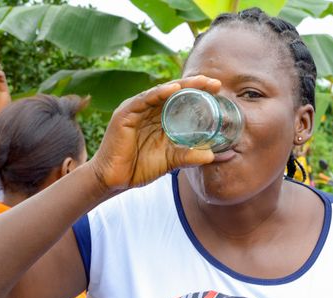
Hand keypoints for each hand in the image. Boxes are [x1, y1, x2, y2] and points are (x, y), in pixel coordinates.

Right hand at [89, 75, 220, 191]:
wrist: (115, 181)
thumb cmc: (140, 167)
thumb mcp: (171, 160)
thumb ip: (189, 156)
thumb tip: (211, 155)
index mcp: (160, 118)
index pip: (181, 100)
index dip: (199, 93)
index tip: (218, 90)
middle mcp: (149, 110)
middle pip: (174, 92)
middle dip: (194, 85)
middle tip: (215, 83)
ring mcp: (136, 110)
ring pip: (161, 92)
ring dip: (181, 85)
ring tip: (199, 82)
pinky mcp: (125, 114)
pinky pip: (143, 100)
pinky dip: (158, 93)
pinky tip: (173, 89)